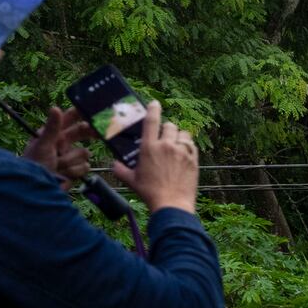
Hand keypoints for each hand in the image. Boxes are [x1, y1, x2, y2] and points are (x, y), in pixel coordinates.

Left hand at [22, 104, 90, 185]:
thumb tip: (55, 107)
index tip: (92, 110)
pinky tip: (64, 174)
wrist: (37, 189)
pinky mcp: (75, 170)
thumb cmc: (35, 164)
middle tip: (99, 131)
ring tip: (58, 166)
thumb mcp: (43, 144)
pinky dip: (74, 171)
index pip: (69, 119)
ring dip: (71, 161)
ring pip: (84, 153)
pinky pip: (85, 166)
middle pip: (82, 133)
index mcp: (53, 133)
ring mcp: (70, 156)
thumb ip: (52, 127)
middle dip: (89, 133)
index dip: (80, 114)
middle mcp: (62, 143)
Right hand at [108, 100, 198, 214]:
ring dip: (179, 136)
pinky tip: (184, 153)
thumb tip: (113, 164)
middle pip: (170, 125)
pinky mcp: (193, 160)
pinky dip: (188, 147)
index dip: (153, 109)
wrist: (171, 204)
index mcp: (149, 147)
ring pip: (183, 134)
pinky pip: (192, 146)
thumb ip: (121, 170)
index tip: (155, 104)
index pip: (151, 120)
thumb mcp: (132, 181)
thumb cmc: (150, 193)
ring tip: (176, 145)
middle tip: (165, 137)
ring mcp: (181, 152)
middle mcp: (166, 146)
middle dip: (167, 129)